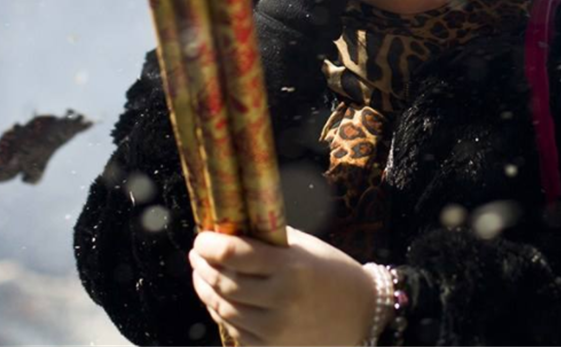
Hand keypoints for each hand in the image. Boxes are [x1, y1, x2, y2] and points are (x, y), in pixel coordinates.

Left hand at [189, 225, 378, 345]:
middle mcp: (282, 300)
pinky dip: (220, 312)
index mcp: (290, 268)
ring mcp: (276, 329)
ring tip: (202, 274)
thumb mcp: (304, 248)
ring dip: (205, 289)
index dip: (209, 245)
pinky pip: (234, 330)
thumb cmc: (331, 271)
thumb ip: (267, 240)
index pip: (233, 254)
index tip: (202, 238)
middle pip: (223, 282)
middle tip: (197, 254)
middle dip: (203, 266)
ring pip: (223, 309)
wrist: (363, 314)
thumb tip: (226, 230)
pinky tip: (218, 299)